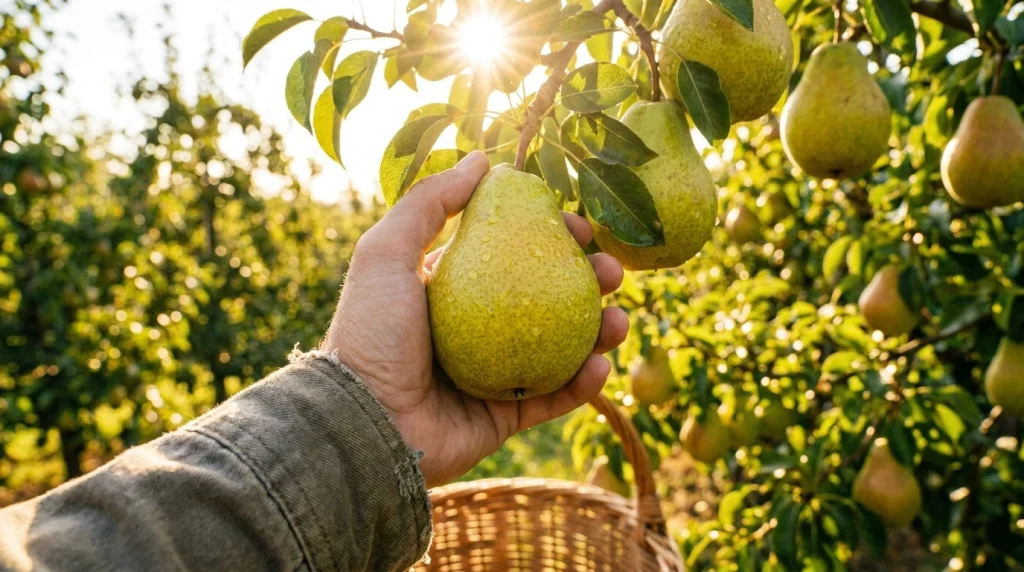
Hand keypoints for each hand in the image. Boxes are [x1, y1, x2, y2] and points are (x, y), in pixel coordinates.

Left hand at [322, 151, 627, 486]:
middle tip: (611, 271)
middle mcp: (476, 327)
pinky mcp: (502, 416)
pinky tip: (603, 365)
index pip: (513, 252)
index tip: (580, 226)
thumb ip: (429, 202)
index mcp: (452, 288)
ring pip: (561, 347)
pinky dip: (583, 384)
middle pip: (547, 296)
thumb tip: (481, 160)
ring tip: (618, 321)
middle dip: (588, 281)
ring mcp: (493, 373)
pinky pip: (552, 398)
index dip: (551, 237)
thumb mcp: (386, 252)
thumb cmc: (371, 334)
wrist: (362, 423)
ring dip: (599, 332)